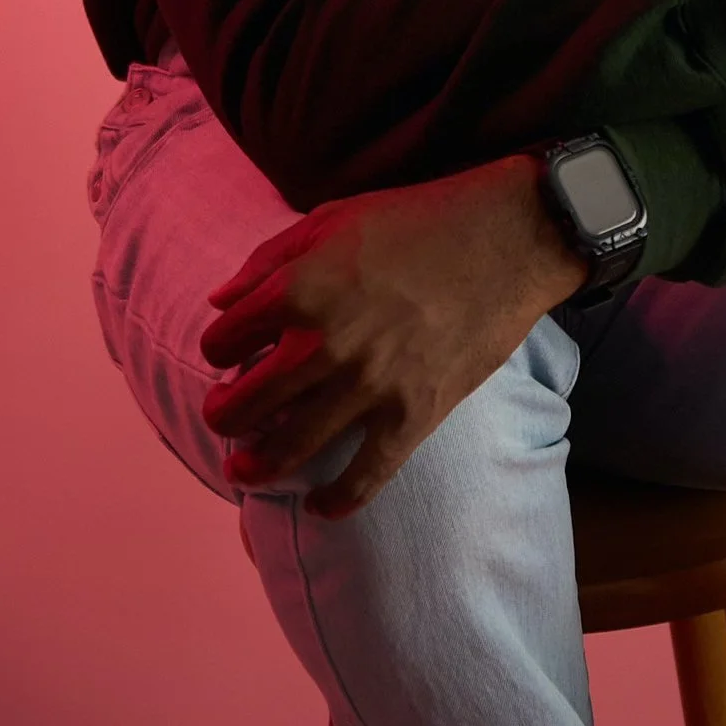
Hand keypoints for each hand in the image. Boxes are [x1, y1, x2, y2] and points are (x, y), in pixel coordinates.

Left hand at [198, 153, 586, 517]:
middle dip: (222, 415)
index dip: (219, 349)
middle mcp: (324, 344)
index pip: (223, 341)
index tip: (230, 355)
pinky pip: (363, 477)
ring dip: (255, 466)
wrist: (506, 237)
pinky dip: (335, 501)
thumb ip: (269, 259)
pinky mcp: (412, 415)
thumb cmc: (417, 219)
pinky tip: (319, 507)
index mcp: (299, 288)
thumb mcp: (332, 218)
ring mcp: (368, 386)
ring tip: (244, 470)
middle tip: (225, 416)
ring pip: (287, 449)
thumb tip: (220, 300)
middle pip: (243, 405)